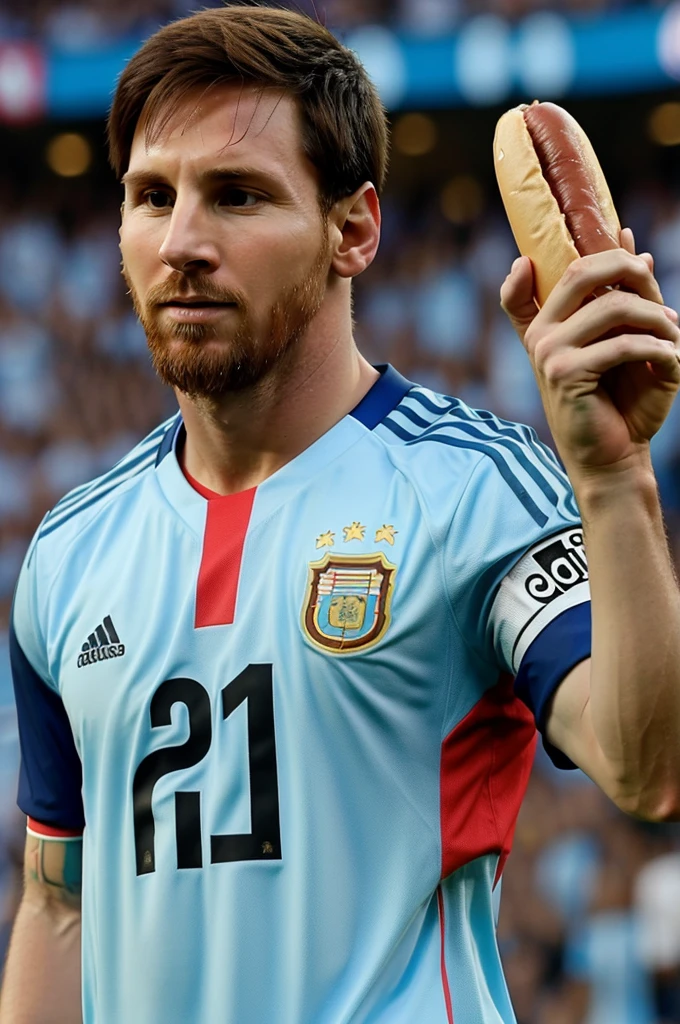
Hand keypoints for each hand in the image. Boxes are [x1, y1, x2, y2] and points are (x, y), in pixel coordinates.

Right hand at [500, 229, 679, 479]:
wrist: (615, 454)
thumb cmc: (620, 401)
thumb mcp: (623, 341)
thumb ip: (621, 296)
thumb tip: (633, 243)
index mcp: (544, 328)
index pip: (522, 287)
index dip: (528, 269)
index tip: (543, 261)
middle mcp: (540, 335)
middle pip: (581, 272)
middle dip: (629, 271)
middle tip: (659, 292)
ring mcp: (548, 353)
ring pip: (613, 306)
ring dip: (657, 317)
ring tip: (675, 334)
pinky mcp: (566, 373)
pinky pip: (622, 343)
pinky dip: (657, 348)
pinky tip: (671, 359)